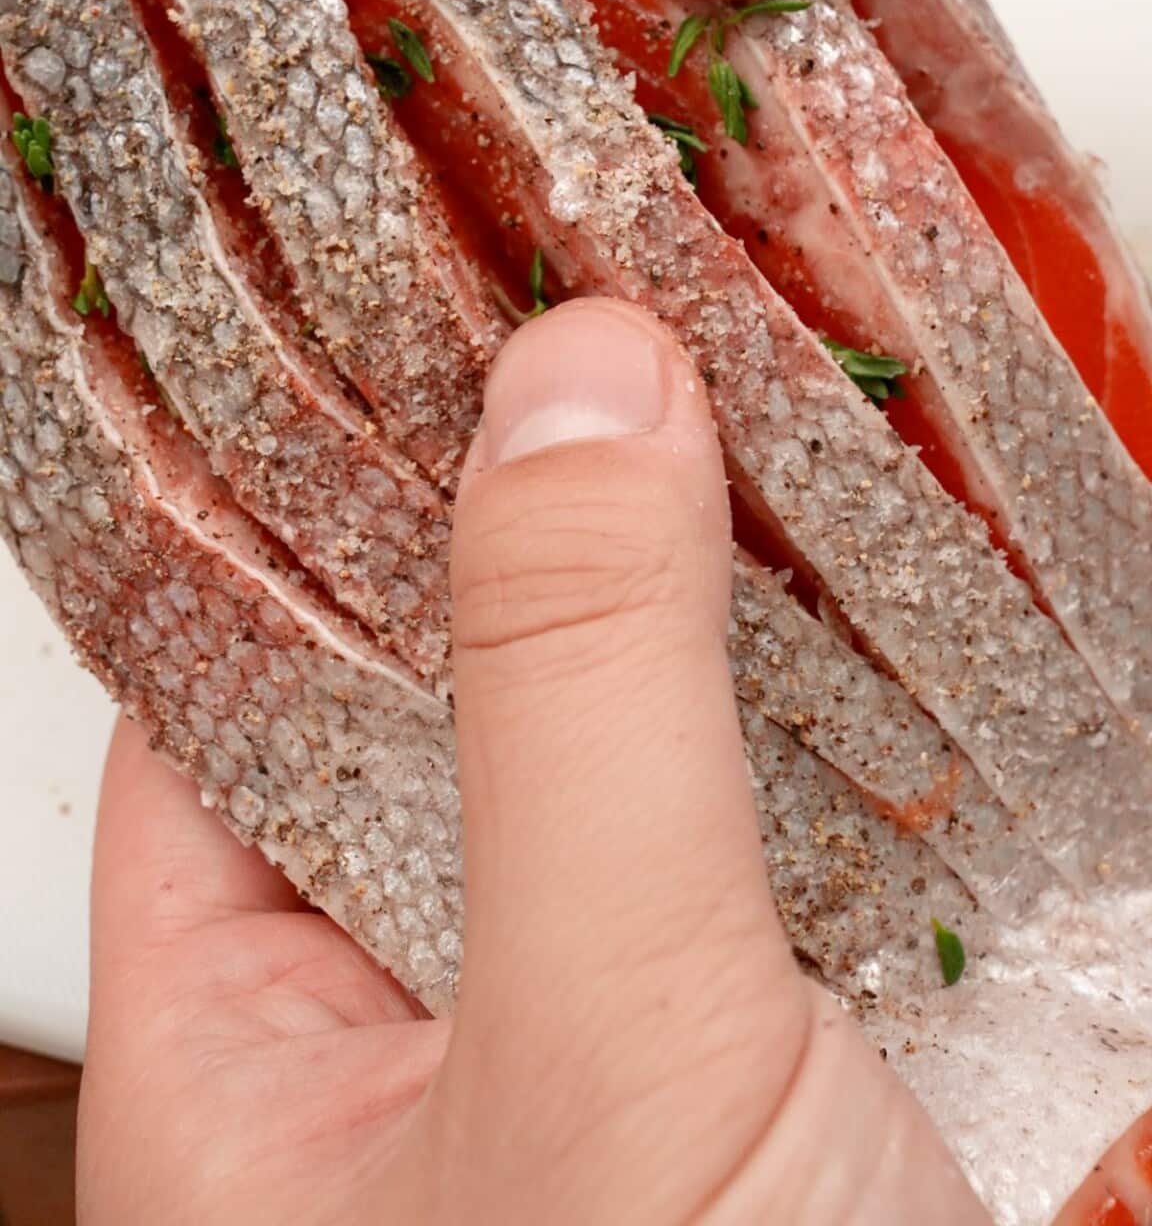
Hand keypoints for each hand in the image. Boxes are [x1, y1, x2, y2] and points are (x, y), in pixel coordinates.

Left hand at [78, 300, 988, 1225]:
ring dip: (700, 599)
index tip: (393, 307)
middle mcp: (415, 1031)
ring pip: (626, 747)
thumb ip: (573, 713)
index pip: (215, 680)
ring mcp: (604, 1036)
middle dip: (533, 517)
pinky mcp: (774, 1057)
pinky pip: (776, 826)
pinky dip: (832, 710)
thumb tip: (568, 393)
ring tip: (745, 395)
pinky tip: (890, 592)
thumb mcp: (608, 1060)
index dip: (294, 486)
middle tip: (605, 310)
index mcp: (252, 1048)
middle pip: (438, 688)